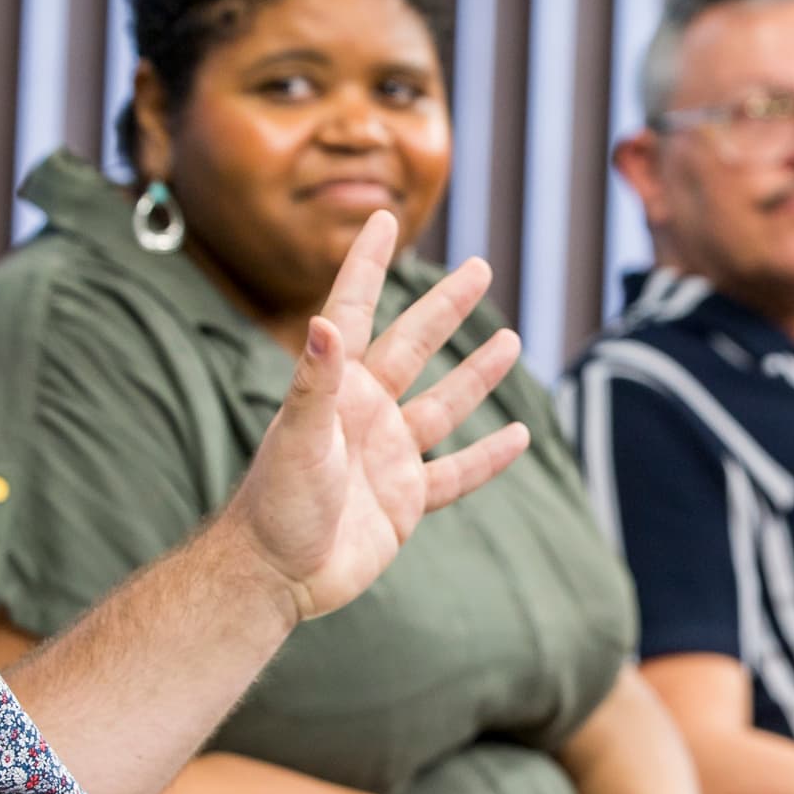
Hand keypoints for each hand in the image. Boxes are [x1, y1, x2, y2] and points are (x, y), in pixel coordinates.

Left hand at [226, 212, 531, 622]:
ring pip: (443, 405)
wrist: (277, 574)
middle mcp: (365, 413)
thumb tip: (324, 323)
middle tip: (479, 267)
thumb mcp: (298, 438)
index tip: (384, 219)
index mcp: (336, 388)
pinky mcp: (406, 499)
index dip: (369, 266)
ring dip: (477, 375)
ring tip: (512, 342)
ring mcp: (389, 455)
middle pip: (414, 347)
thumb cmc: (275, 503)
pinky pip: (456, 473)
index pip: (355, 311)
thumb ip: (314, 382)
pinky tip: (518, 437)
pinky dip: (487, 458)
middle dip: (446, 308)